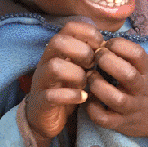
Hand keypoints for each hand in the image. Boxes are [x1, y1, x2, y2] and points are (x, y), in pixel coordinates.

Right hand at [24, 21, 104, 142]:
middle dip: (82, 51)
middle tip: (92, 65)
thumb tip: (106, 42)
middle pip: (58, 42)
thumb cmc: (67, 89)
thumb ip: (89, 54)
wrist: (46, 119)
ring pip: (54, 66)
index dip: (88, 32)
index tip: (101, 46)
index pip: (69, 27)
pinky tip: (83, 98)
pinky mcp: (41, 102)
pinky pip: (52, 95)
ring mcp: (41, 81)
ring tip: (86, 82)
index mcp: (57, 51)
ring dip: (76, 74)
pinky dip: (71, 96)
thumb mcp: (79, 68)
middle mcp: (46, 62)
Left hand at [84, 36, 147, 146]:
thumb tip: (103, 42)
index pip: (137, 54)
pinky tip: (89, 99)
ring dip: (98, 85)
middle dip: (107, 62)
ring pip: (115, 98)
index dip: (119, 45)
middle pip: (127, 74)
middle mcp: (141, 90)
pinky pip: (104, 119)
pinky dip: (92, 109)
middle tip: (96, 58)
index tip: (107, 44)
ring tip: (91, 78)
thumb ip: (131, 59)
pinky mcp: (122, 124)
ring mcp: (132, 109)